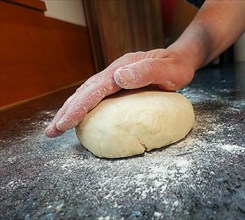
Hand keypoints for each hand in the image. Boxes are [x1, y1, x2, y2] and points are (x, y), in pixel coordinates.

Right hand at [45, 49, 194, 136]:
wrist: (179, 59)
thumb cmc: (176, 67)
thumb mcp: (167, 69)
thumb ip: (146, 71)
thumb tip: (119, 77)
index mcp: (122, 69)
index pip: (94, 90)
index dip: (78, 107)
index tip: (64, 123)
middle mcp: (114, 73)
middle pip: (84, 92)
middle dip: (66, 112)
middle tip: (51, 132)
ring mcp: (115, 79)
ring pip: (87, 94)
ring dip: (71, 110)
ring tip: (57, 127)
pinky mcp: (118, 86)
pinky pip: (96, 97)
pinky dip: (83, 108)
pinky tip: (78, 117)